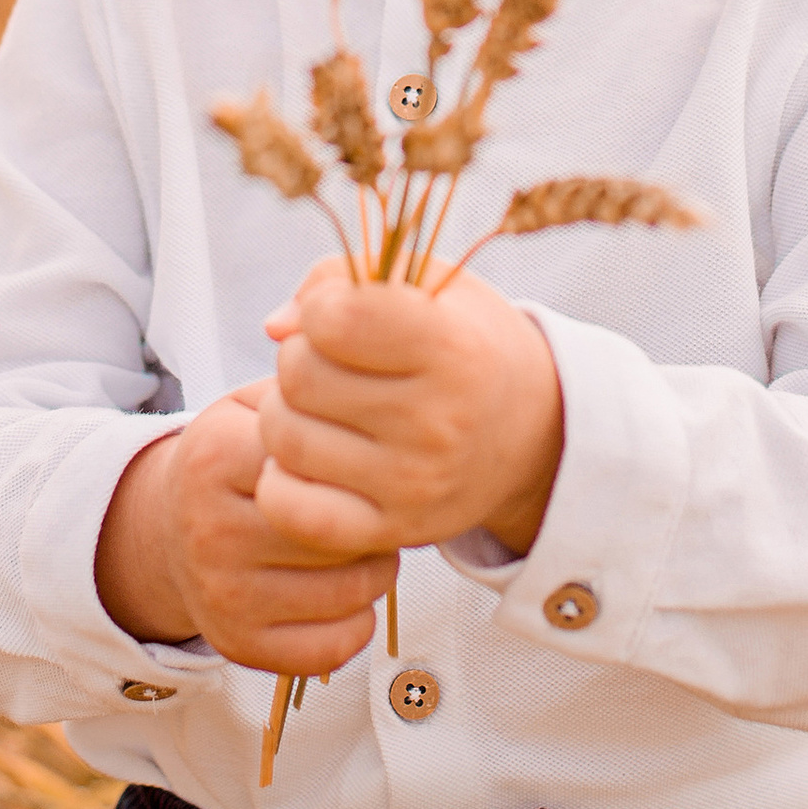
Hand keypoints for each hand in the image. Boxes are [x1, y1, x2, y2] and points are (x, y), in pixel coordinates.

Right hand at [94, 391, 394, 676]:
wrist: (167, 529)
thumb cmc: (234, 460)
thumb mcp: (252, 406)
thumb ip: (308, 387)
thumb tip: (365, 381)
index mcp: (216, 455)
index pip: (321, 461)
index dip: (360, 461)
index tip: (366, 456)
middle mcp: (212, 530)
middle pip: (343, 530)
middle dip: (377, 518)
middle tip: (378, 506)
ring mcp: (222, 595)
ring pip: (351, 592)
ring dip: (376, 569)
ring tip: (363, 544)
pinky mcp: (237, 644)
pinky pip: (333, 647)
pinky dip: (356, 622)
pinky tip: (345, 593)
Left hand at [258, 262, 564, 559]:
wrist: (532, 433)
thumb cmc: (465, 342)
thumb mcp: (426, 283)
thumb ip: (342, 277)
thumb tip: (275, 327)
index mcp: (453, 350)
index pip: (333, 319)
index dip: (322, 308)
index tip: (343, 316)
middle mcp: (437, 423)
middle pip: (298, 376)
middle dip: (300, 358)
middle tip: (332, 366)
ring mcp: (414, 485)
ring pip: (285, 438)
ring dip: (285, 414)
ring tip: (321, 408)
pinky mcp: (392, 531)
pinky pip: (292, 510)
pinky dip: (280, 481)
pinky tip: (308, 459)